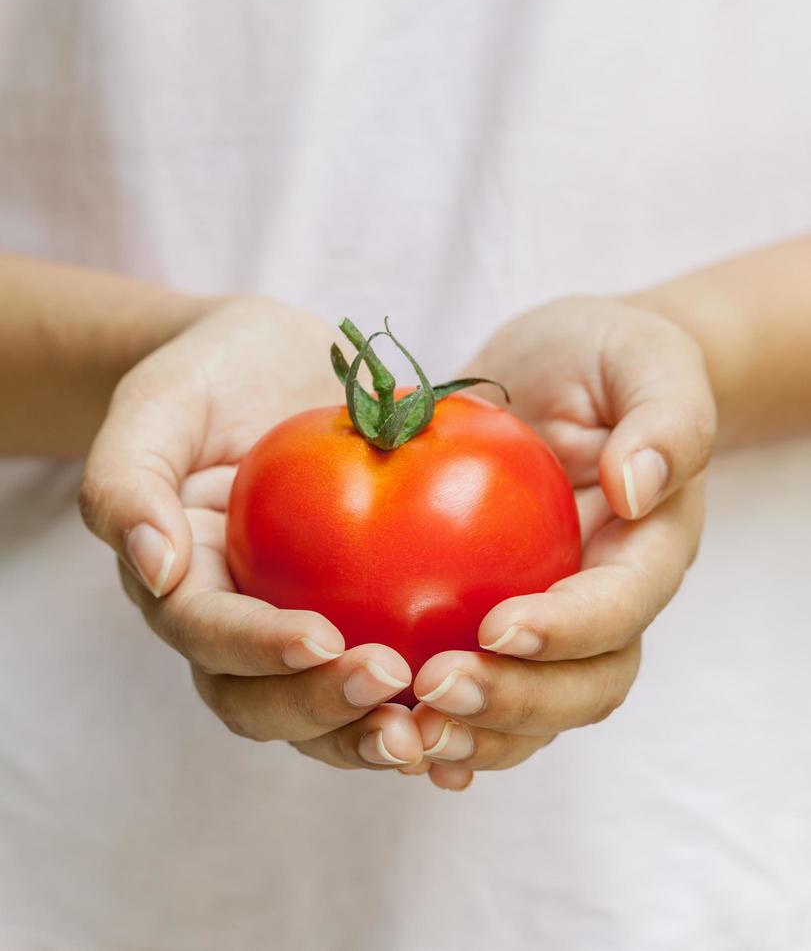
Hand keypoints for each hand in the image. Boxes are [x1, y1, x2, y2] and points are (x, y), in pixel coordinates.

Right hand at [80, 297, 422, 770]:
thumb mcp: (154, 407)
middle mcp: (235, 620)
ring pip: (323, 709)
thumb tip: (157, 568)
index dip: (260, 650)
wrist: (267, 362)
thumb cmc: (207, 377)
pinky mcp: (358, 610)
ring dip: (374, 731)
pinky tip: (482, 706)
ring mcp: (296, 621)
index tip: (325, 639)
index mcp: (183, 582)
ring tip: (438, 731)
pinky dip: (424, 702)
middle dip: (322, 710)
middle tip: (392, 685)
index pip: (209, 636)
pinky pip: (386, 665)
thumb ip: (127, 483)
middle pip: (261, 701)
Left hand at [406, 296, 714, 789]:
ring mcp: (554, 619)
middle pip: (583, 686)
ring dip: (475, 733)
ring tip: (404, 733)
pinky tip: (386, 734)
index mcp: (648, 548)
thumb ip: (663, 419)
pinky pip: (483, 687)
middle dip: (516, 701)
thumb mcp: (645, 359)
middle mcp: (607, 601)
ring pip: (533, 709)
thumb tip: (635, 488)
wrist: (564, 373)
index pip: (622, 608)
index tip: (499, 627)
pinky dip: (445, 724)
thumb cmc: (606, 358)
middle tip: (437, 690)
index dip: (568, 632)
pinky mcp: (498, 618)